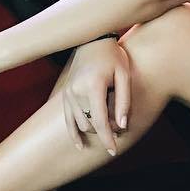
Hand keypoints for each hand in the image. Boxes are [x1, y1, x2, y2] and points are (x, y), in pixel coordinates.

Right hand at [62, 39, 130, 155]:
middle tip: (120, 126)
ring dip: (95, 129)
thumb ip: (123, 101)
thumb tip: (121, 126)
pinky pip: (67, 119)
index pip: (100, 121)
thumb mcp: (124, 75)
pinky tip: (80, 145)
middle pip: (91, 124)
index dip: (108, 138)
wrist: (92, 40)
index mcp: (92, 86)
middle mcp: (76, 91)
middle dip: (105, 131)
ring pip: (81, 123)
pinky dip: (74, 133)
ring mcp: (68, 94)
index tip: (114, 150)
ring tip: (110, 124)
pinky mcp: (65, 95)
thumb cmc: (113, 56)